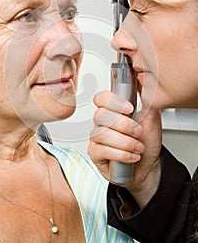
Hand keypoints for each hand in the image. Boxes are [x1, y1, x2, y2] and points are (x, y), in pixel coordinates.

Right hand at [88, 90, 161, 207]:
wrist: (148, 166)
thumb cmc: (147, 142)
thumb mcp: (152, 118)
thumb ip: (147, 99)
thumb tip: (145, 80)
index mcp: (112, 110)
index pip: (101, 98)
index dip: (113, 102)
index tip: (130, 109)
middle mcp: (101, 122)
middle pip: (101, 115)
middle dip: (125, 125)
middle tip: (139, 132)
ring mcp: (96, 137)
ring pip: (103, 134)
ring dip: (125, 142)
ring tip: (138, 147)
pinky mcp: (95, 153)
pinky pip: (102, 150)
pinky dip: (121, 154)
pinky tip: (132, 156)